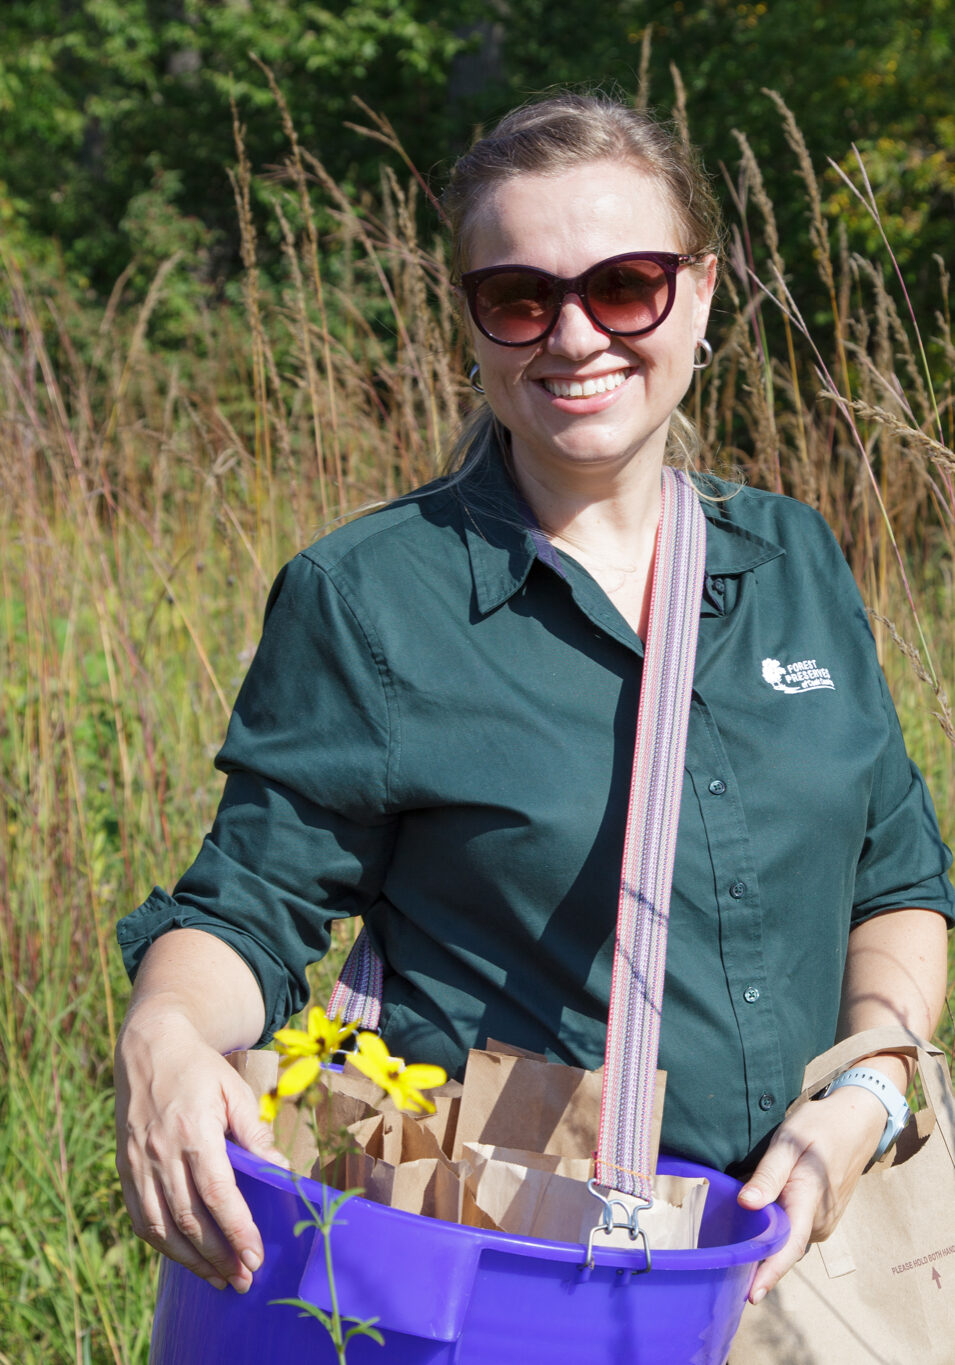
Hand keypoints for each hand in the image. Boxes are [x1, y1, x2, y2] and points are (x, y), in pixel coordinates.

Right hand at [115, 1007, 287, 1292]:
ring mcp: (138, 1164)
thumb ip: (254, 1133)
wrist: (149, 1048)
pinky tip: (183, 1257)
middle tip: (243, 1280)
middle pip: (190, 1220)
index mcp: (193, 1133)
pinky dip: (162, 1244)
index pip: (217, 1195)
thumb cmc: (200, 1070)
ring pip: (162, 1227)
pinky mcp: (125, 1169)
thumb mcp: (234, 1090)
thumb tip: (281, 1170)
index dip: (236, 1230)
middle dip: (218, 1256)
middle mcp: (161, 1154)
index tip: (255, 1257)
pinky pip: (141, 1218)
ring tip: (218, 1279)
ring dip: (190, 1260)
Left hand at [736, 1085, 886, 1302]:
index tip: (751, 1296)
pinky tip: (756, 1221)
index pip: (789, 1245)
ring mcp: (824, 1221)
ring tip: (734, 1243)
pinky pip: (794, 1229)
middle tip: (723, 1266)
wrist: (857, 1123)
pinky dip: (776, 1229)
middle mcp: (820, 1220)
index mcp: (809, 1199)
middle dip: (757, 1258)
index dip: (770, 1272)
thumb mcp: (789, 1140)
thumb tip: (746, 1204)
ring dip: (765, 1241)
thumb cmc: (819, 1127)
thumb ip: (768, 1174)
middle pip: (784, 1246)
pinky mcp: (822, 1217)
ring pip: (788, 1238)